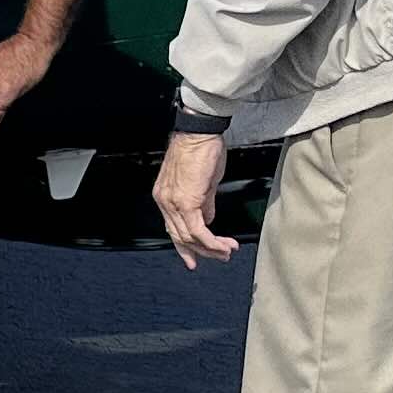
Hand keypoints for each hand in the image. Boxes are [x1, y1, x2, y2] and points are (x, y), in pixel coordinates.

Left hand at [153, 129, 235, 268]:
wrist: (199, 133)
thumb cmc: (201, 149)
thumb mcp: (204, 182)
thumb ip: (204, 203)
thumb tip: (209, 219)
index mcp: (165, 196)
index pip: (173, 229)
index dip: (185, 247)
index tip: (194, 258)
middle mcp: (165, 201)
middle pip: (180, 237)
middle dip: (202, 251)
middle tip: (220, 256)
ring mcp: (173, 203)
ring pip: (189, 237)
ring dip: (211, 248)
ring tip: (227, 251)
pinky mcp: (186, 202)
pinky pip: (198, 230)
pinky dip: (212, 241)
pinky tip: (223, 245)